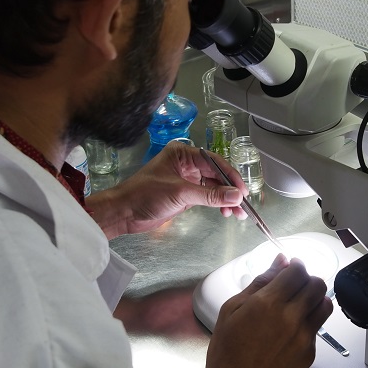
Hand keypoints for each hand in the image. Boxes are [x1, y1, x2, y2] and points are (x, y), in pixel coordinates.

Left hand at [87, 142, 247, 237]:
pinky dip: (217, 204)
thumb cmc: (144, 194)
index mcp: (182, 154)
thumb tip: (236, 196)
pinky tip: (225, 212)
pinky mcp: (185, 194)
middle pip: (216, 174)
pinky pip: (207, 196)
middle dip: (230, 190)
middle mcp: (186, 164)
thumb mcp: (180, 193)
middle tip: (243, 204)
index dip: (230, 176)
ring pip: (213, 187)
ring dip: (225, 199)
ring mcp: (186, 179)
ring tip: (237, 213)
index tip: (242, 190)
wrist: (124, 212)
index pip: (214, 161)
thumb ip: (209, 195)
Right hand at [197, 255, 332, 367]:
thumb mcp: (230, 312)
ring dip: (315, 299)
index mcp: (268, 303)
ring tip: (299, 305)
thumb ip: (258, 284)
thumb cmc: (225, 355)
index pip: (297, 271)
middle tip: (294, 286)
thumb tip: (280, 262)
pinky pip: (317, 328)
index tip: (290, 268)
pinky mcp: (310, 354)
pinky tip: (291, 331)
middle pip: (316, 285)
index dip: (295, 266)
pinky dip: (309, 322)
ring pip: (325, 304)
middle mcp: (291, 317)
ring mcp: (304, 337)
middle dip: (307, 280)